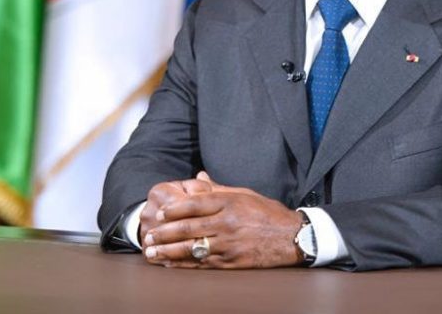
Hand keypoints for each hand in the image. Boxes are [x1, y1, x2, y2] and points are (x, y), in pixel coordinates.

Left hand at [143, 172, 303, 268]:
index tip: (159, 213)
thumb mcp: (244, 194)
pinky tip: (171, 264)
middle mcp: (227, 223)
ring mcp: (229, 245)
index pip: (194, 205)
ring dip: (168, 251)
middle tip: (148, 237)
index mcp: (229, 203)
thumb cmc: (267, 213)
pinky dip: (184, 264)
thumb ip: (218, 188)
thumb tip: (198, 177)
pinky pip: (203, 263)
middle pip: (188, 228)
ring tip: (152, 253)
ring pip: (192, 248)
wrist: (292, 237)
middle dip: (164, 233)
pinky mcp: (232, 262)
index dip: (174, 210)